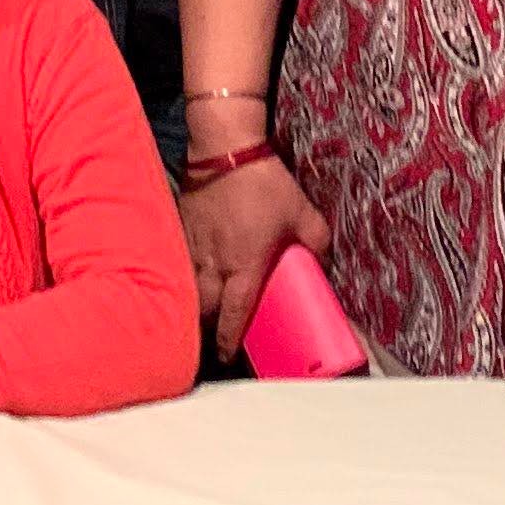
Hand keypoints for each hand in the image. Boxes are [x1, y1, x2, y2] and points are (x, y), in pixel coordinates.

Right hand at [183, 156, 331, 362]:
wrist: (224, 149)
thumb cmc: (265, 184)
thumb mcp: (303, 213)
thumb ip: (316, 242)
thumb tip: (322, 262)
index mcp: (245, 266)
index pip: (234, 314)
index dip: (229, 339)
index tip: (228, 355)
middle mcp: (215, 264)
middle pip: (203, 309)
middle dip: (206, 326)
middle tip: (214, 334)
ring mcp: (195, 247)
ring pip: (188, 288)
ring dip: (194, 302)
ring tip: (201, 309)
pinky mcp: (182, 230)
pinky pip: (181, 262)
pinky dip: (186, 274)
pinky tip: (192, 274)